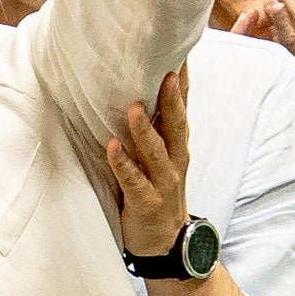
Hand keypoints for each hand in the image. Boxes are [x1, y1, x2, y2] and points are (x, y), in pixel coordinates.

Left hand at [104, 70, 196, 257]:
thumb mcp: (162, 157)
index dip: (182, 82)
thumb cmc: (157, 191)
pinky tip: (112, 146)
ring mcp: (163, 182)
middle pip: (175, 125)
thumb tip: (139, 90)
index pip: (182, 108)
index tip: (181, 52)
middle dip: (172, 99)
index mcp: (177, 145)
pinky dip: (122, 163)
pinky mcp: (147, 202)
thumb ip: (155, 128)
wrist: (165, 242)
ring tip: (134, 108)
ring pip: (156, 151)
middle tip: (167, 71)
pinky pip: (133, 180)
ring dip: (144, 129)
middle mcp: (175, 160)